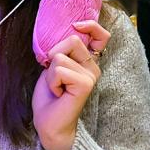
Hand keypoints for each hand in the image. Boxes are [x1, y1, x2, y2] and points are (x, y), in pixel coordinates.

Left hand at [32, 20, 109, 149]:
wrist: (49, 125)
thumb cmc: (49, 98)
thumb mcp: (53, 68)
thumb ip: (61, 52)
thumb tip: (61, 37)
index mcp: (87, 62)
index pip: (101, 36)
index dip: (91, 26)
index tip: (77, 25)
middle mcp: (93, 67)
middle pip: (72, 39)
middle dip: (53, 55)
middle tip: (54, 76)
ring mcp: (91, 75)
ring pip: (60, 56)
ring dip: (50, 73)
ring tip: (56, 87)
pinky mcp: (85, 84)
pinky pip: (60, 69)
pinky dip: (52, 81)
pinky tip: (58, 93)